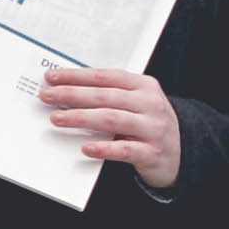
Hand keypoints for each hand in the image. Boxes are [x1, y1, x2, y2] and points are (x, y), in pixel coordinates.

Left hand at [38, 66, 180, 190]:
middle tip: (47, 96)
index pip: (105, 76)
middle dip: (72, 95)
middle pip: (105, 96)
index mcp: (144, 86)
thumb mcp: (137, 103)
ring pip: (112, 119)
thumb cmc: (150, 124)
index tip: (52, 77)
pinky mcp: (151, 153)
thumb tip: (68, 91)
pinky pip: (125, 149)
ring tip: (57, 118)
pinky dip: (104, 148)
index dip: (77, 76)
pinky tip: (86, 147)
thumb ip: (111, 95)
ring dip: (81, 117)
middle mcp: (150, 104)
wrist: (181, 152)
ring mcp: (152, 128)